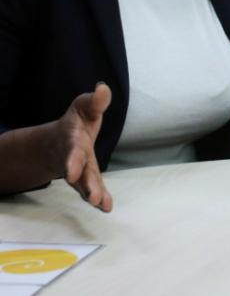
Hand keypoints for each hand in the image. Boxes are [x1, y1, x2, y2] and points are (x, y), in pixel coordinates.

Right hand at [51, 83, 112, 211]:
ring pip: (84, 183)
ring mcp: (79, 170)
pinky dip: (99, 198)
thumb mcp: (84, 107)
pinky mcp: (86, 179)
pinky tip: (106, 207)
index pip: (73, 148)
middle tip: (89, 194)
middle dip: (83, 181)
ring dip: (91, 192)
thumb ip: (95, 101)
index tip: (71, 173)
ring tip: (98, 202)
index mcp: (73, 138)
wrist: (57, 142)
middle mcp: (73, 157)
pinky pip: (91, 189)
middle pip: (78, 170)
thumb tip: (104, 88)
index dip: (72, 160)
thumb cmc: (75, 123)